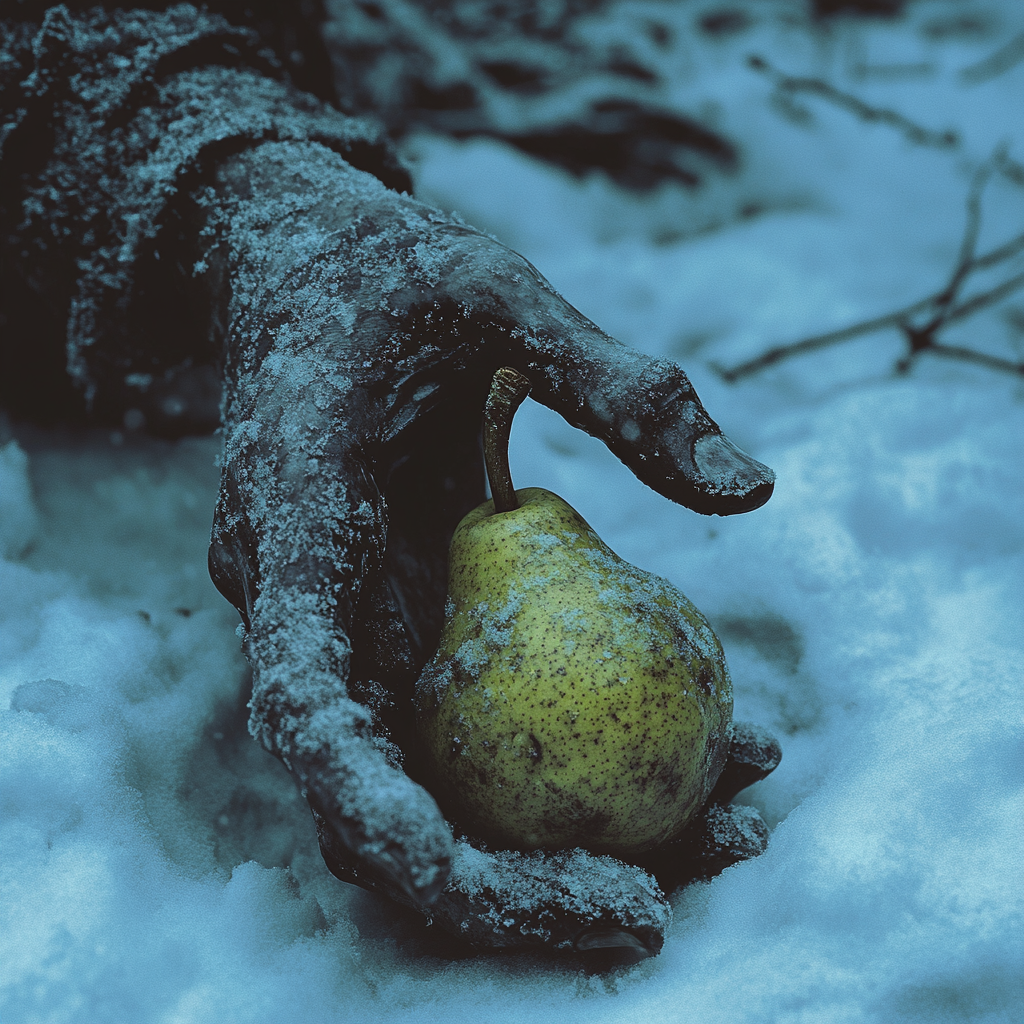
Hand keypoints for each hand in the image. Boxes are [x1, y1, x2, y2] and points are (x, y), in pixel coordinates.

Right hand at [198, 139, 778, 955]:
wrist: (299, 262)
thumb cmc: (388, 272)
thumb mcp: (505, 299)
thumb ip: (622, 391)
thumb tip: (754, 489)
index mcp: (296, 531)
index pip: (316, 722)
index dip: (413, 835)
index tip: (567, 887)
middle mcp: (300, 607)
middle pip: (386, 793)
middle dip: (519, 878)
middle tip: (689, 880)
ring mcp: (335, 621)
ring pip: (429, 772)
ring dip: (554, 827)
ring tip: (727, 810)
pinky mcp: (381, 616)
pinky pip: (460, 712)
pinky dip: (557, 747)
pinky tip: (688, 733)